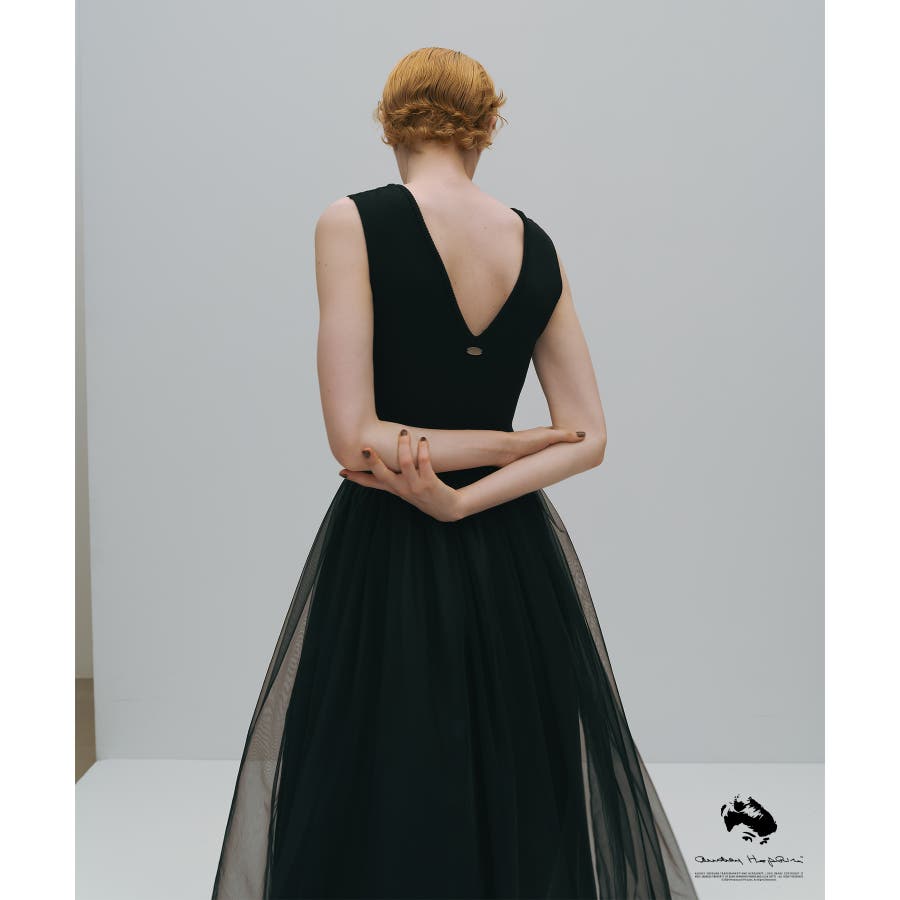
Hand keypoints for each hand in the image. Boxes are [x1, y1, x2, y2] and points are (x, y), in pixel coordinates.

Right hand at [339, 430, 466, 522]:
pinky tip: (423, 440)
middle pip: (383, 475)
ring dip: (403, 447)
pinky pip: (425, 463)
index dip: (357, 478)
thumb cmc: (425, 493)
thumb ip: (393, 476)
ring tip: (403, 432)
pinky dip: (423, 450)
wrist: (448, 509)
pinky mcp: (430, 483)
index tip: (342, 471)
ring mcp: (416, 487)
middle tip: (365, 448)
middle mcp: (402, 489)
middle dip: (374, 462)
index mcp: (394, 489)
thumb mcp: (405, 487)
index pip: (372, 483)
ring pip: (406, 464)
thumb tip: (382, 461)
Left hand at [501, 425, 585, 465]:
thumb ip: (565, 435)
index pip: (563, 436)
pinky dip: (549, 469)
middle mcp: (542, 443)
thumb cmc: (524, 439)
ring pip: (551, 458)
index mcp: (546, 433)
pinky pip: (543, 466)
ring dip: (558, 462)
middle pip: (558, 448)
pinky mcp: (531, 463)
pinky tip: (554, 472)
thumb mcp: (549, 435)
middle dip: (567, 453)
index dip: (572, 439)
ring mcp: (537, 453)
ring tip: (570, 467)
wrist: (506, 451)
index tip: (583, 443)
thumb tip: (582, 435)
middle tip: (580, 459)